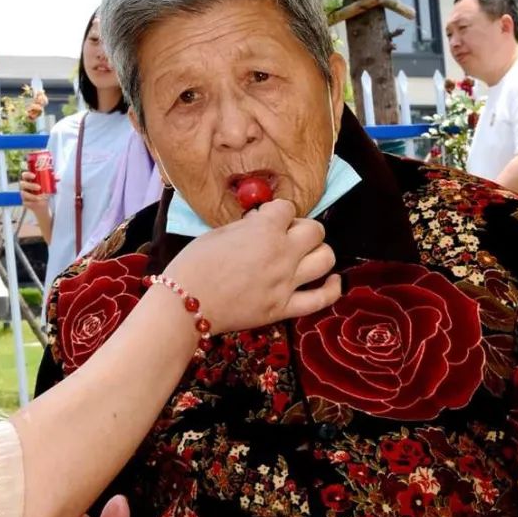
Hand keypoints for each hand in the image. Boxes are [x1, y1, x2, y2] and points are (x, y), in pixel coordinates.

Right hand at [20, 171, 50, 210]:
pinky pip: (25, 202)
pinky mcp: (24, 202)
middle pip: (23, 184)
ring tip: (40, 197)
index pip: (24, 175)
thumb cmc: (43, 192)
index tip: (34, 176)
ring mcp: (22, 194)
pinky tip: (37, 202)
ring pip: (24, 194)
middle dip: (30, 185)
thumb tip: (58, 178)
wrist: (42, 204)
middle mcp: (24, 187)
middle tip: (39, 187)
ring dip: (32, 195)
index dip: (28, 174)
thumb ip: (51, 180)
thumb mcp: (48, 185)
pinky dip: (32, 202)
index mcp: (28, 180)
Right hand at [167, 201, 340, 334]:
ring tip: (305, 254)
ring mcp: (286, 282)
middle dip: (302, 227)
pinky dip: (332, 287)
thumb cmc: (194, 264)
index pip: (287, 208)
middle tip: (286, 234)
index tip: (267, 217)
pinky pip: (322, 298)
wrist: (185, 304)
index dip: (277, 211)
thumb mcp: (218, 232)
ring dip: (318, 251)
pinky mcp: (284, 308)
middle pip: (315, 230)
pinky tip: (332, 280)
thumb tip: (261, 222)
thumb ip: (247, 226)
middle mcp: (282, 253)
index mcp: (264, 230)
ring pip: (325, 258)